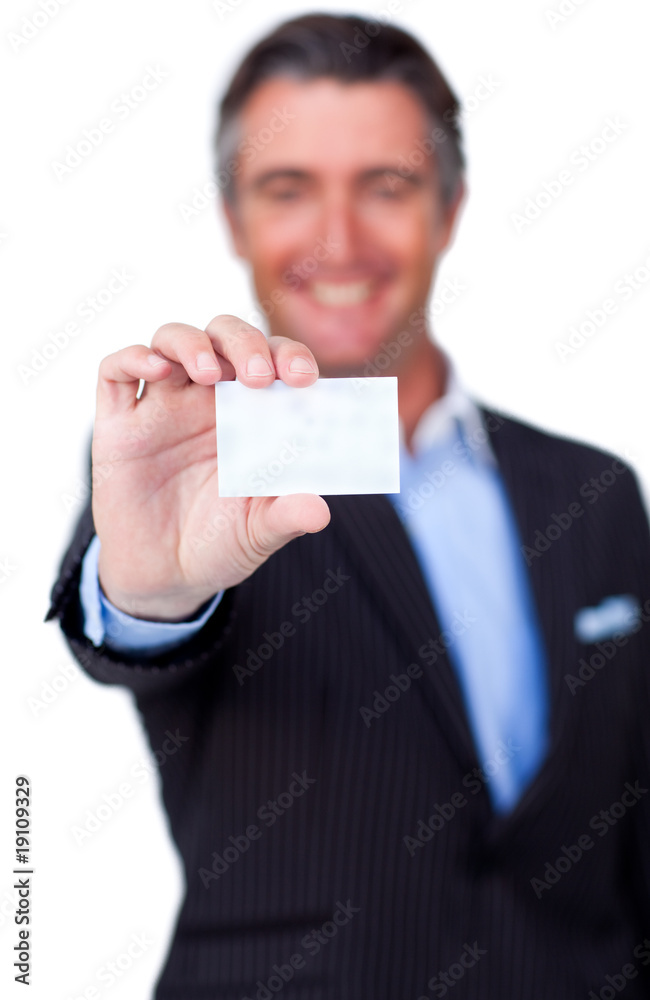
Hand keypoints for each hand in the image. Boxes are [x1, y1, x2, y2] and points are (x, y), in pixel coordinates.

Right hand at [92, 315, 330, 620]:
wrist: (164, 578)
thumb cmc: (219, 544)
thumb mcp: (258, 534)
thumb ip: (286, 516)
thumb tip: (320, 510)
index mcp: (250, 414)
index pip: (273, 360)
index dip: (290, 356)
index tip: (304, 379)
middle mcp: (206, 400)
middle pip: (224, 336)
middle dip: (244, 343)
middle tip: (259, 376)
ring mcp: (160, 408)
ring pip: (171, 340)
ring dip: (192, 344)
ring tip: (211, 374)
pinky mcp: (117, 426)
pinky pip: (114, 372)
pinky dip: (132, 358)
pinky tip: (156, 370)